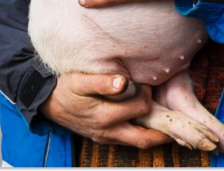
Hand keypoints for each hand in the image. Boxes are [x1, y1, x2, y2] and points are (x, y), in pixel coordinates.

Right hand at [39, 73, 170, 147]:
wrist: (47, 102)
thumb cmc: (65, 88)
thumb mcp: (80, 81)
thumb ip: (102, 82)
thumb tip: (123, 82)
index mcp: (105, 116)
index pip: (140, 107)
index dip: (147, 94)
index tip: (147, 84)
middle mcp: (108, 131)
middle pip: (144, 138)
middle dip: (163, 129)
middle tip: (175, 117)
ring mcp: (106, 137)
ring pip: (138, 142)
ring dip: (155, 135)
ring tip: (170, 124)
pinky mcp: (104, 138)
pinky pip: (128, 140)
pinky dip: (141, 133)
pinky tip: (149, 123)